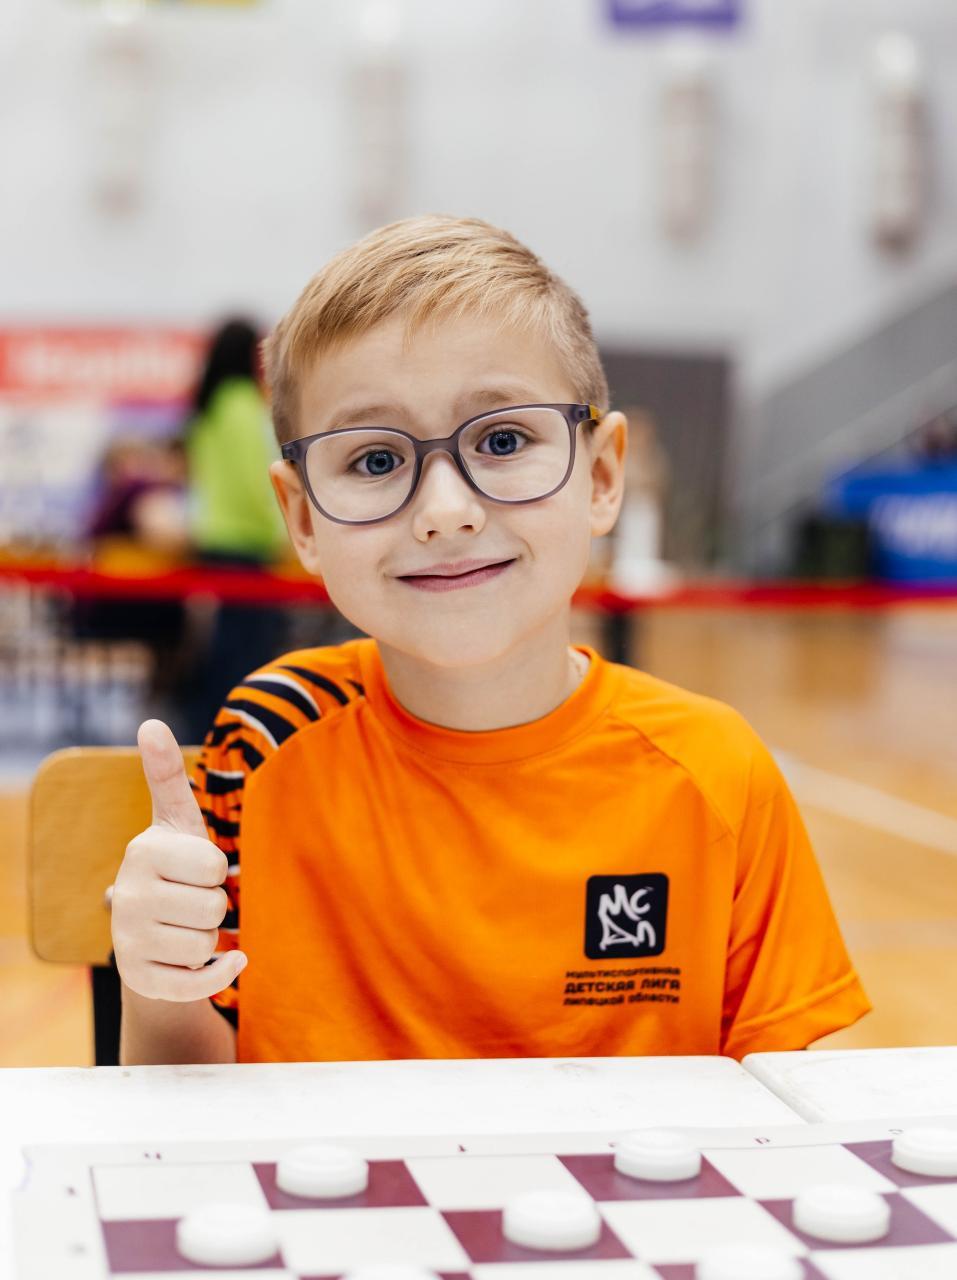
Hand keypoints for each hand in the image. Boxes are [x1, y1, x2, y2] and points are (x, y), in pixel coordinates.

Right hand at [111, 719, 246, 1000]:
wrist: (154, 934)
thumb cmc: (177, 868)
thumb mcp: (176, 821)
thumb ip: (167, 775)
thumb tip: (150, 722)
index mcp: (141, 851)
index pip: (213, 865)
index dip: (216, 870)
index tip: (197, 869)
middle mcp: (127, 896)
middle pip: (214, 906)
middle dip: (216, 906)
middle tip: (194, 901)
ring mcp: (128, 941)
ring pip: (207, 942)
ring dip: (212, 938)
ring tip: (189, 927)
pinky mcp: (141, 980)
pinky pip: (198, 982)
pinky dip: (220, 973)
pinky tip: (225, 961)